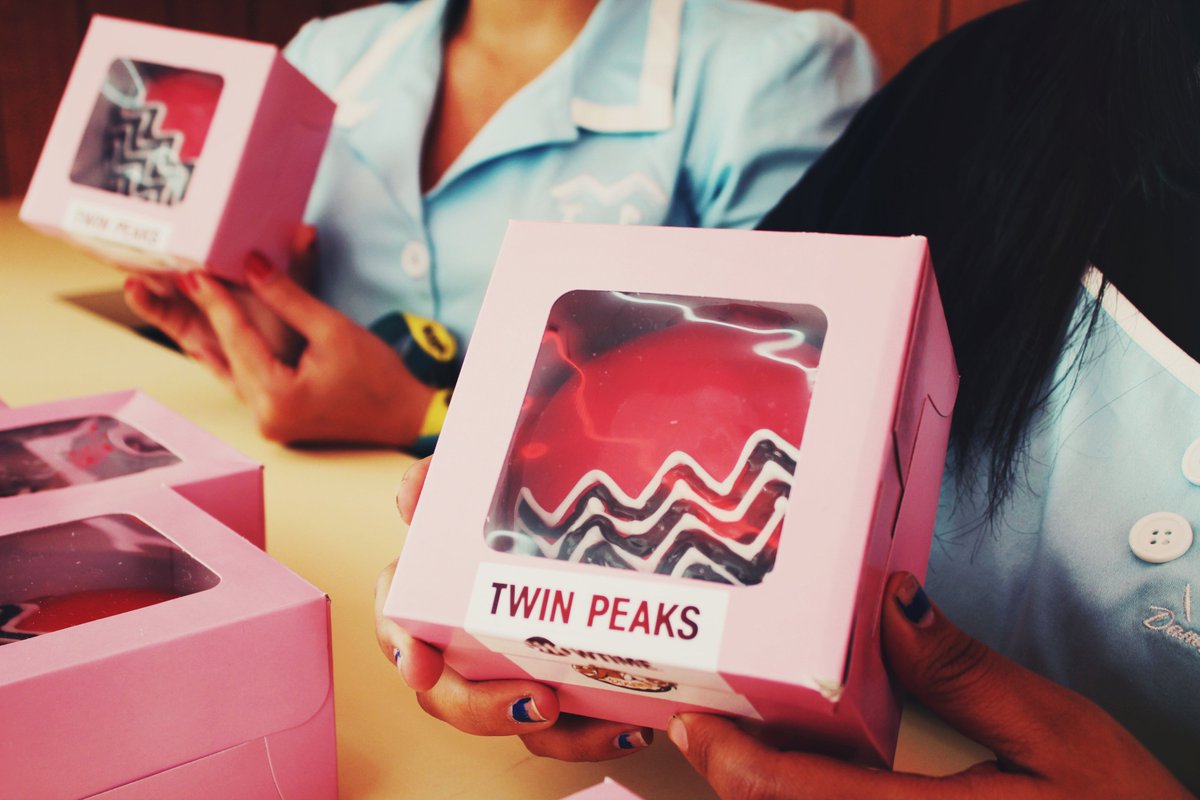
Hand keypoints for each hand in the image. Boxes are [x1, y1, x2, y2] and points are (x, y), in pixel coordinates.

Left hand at [125, 232, 433, 445]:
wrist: (405, 415)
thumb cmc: (378, 376)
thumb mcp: (333, 328)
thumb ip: (287, 296)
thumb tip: (250, 265)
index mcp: (278, 398)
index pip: (237, 339)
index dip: (215, 300)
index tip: (195, 270)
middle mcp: (264, 416)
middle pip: (224, 354)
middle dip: (202, 313)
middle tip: (179, 276)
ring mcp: (267, 421)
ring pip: (227, 368)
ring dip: (208, 332)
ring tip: (185, 297)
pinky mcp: (274, 418)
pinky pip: (241, 380)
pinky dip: (228, 352)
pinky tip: (210, 329)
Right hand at [374, 457, 654, 760]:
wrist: (579, 502)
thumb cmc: (514, 494)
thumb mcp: (478, 475)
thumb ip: (439, 478)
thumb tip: (410, 496)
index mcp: (431, 593)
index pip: (397, 624)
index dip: (400, 647)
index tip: (418, 663)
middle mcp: (462, 642)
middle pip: (446, 694)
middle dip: (482, 708)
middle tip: (536, 702)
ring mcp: (508, 669)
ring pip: (507, 718)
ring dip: (546, 732)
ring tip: (595, 722)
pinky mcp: (557, 686)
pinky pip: (562, 729)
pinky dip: (590, 735)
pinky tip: (629, 727)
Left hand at [668, 572, 1190, 798]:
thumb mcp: (1056, 732)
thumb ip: (963, 673)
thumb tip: (891, 602)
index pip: (787, 795)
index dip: (723, 757)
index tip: (692, 716)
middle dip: (736, 770)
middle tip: (712, 710)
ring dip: (768, 789)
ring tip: (753, 731)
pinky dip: (808, 799)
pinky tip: (814, 767)